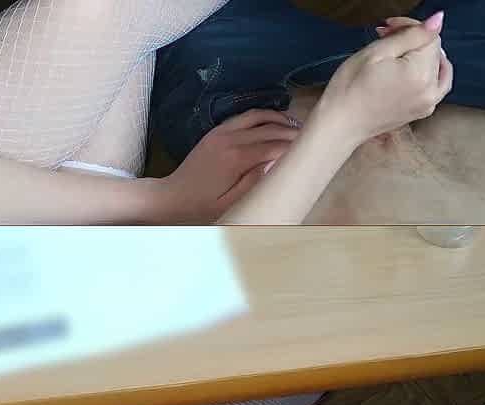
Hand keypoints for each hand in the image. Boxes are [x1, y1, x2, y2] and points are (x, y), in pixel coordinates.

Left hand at [151, 109, 299, 222]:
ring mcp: (222, 132)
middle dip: (292, 131)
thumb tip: (275, 164)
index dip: (294, 146)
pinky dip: (262, 116)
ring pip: (258, 116)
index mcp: (235, 158)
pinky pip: (244, 117)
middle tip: (312, 137)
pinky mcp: (216, 132)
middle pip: (269, 128)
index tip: (312, 148)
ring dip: (279, 118)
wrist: (171, 198)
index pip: (273, 146)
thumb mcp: (230, 204)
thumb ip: (254, 183)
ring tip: (297, 126)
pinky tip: (274, 122)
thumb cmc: (201, 207)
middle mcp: (229, 139)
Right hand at [317, 11, 452, 145]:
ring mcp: (427, 104)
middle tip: (385, 38)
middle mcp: (430, 91)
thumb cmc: (350, 89)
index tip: (387, 28)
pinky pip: (437, 87)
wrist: (340, 124)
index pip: (430, 36)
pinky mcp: (421, 112)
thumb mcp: (376, 52)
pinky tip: (413, 70)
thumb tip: (437, 21)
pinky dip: (430, 74)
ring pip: (438, 68)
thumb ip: (410, 35)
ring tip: (398, 54)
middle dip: (413, 40)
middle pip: (434, 52)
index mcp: (420, 74)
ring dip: (422, 56)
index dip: (409, 26)